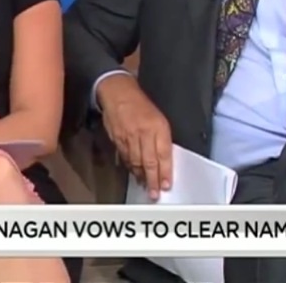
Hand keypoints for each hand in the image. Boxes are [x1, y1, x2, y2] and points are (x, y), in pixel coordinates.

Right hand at [97, 75, 172, 199]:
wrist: (118, 92)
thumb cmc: (140, 105)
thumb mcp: (159, 118)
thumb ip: (162, 139)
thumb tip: (165, 160)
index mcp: (158, 126)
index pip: (164, 154)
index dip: (165, 172)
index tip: (167, 184)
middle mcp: (144, 132)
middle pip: (150, 162)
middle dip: (153, 180)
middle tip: (155, 193)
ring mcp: (129, 136)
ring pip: (137, 162)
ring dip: (141, 177)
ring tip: (145, 187)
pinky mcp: (118, 139)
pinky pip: (125, 157)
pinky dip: (131, 168)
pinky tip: (134, 174)